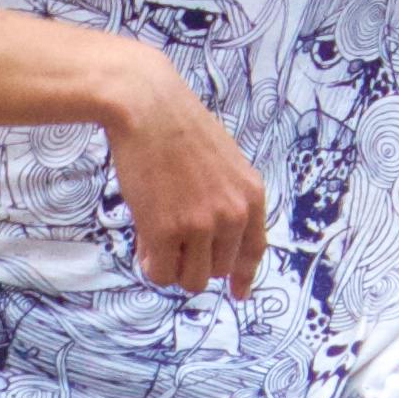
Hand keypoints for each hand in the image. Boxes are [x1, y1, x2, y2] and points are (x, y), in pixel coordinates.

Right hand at [102, 49, 269, 297]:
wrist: (146, 106)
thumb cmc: (176, 126)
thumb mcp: (220, 162)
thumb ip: (221, 202)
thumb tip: (199, 249)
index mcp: (251, 195)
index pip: (254, 249)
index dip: (244, 276)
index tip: (238, 292)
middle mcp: (233, 214)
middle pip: (219, 271)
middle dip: (194, 263)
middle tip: (171, 242)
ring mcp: (201, 225)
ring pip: (192, 280)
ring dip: (173, 268)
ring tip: (156, 240)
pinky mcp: (167, 230)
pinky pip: (161, 273)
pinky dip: (151, 265)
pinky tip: (144, 242)